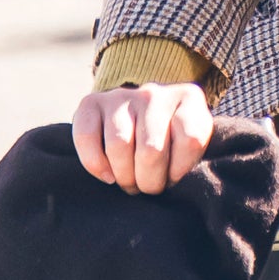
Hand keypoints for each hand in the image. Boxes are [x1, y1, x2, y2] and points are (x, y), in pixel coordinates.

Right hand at [73, 79, 212, 196]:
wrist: (140, 116)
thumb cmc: (171, 140)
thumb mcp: (192, 144)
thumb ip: (190, 155)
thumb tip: (173, 178)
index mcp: (188, 98)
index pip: (190, 140)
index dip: (180, 170)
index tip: (174, 176)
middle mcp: (154, 93)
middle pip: (151, 151)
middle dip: (149, 182)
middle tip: (148, 186)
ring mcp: (121, 95)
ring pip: (119, 146)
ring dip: (124, 177)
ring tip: (130, 181)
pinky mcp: (92, 102)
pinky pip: (86, 137)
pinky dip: (95, 164)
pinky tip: (108, 175)